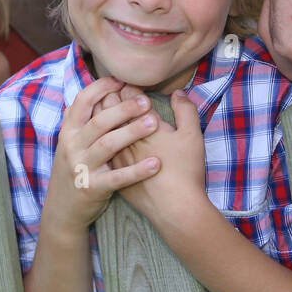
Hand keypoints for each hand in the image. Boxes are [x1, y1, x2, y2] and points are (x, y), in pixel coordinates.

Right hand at [40, 77, 160, 234]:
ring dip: (132, 132)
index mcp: (68, 132)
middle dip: (124, 109)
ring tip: (154, 123)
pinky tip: (155, 163)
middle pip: (99, 121)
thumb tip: (96, 94)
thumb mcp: (69, 144)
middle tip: (147, 102)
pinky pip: (117, 177)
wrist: (61, 211)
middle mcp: (72, 146)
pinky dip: (137, 170)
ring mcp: (81, 167)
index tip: (122, 82)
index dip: (101, 88)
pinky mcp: (92, 188)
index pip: (82, 101)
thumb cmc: (73, 170)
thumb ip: (81, 121)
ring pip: (108, 145)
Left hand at [111, 92, 205, 223]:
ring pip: (100, 129)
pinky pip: (100, 150)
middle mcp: (125, 138)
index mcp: (143, 124)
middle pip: (109, 109)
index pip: (128, 97)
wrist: (173, 208)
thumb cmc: (185, 171)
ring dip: (100, 116)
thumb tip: (178, 93)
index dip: (127, 87)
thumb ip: (186, 110)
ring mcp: (115, 156)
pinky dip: (99, 140)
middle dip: (109, 97)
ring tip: (103, 108)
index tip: (127, 82)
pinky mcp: (112, 173)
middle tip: (112, 89)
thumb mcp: (192, 136)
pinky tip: (102, 139)